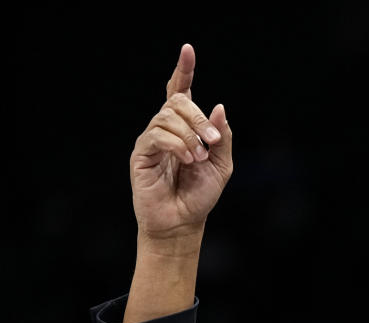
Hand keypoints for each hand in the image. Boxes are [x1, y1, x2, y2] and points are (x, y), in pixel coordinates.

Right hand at [130, 44, 232, 243]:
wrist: (183, 222)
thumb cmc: (200, 195)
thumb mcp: (222, 164)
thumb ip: (222, 137)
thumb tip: (219, 107)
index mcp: (186, 128)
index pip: (181, 91)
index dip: (184, 70)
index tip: (188, 50)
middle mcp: (166, 129)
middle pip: (177, 100)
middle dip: (197, 116)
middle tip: (211, 140)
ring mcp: (152, 139)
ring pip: (167, 117)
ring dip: (189, 135)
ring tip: (199, 158)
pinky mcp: (141, 154)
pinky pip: (157, 136)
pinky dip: (176, 145)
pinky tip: (188, 160)